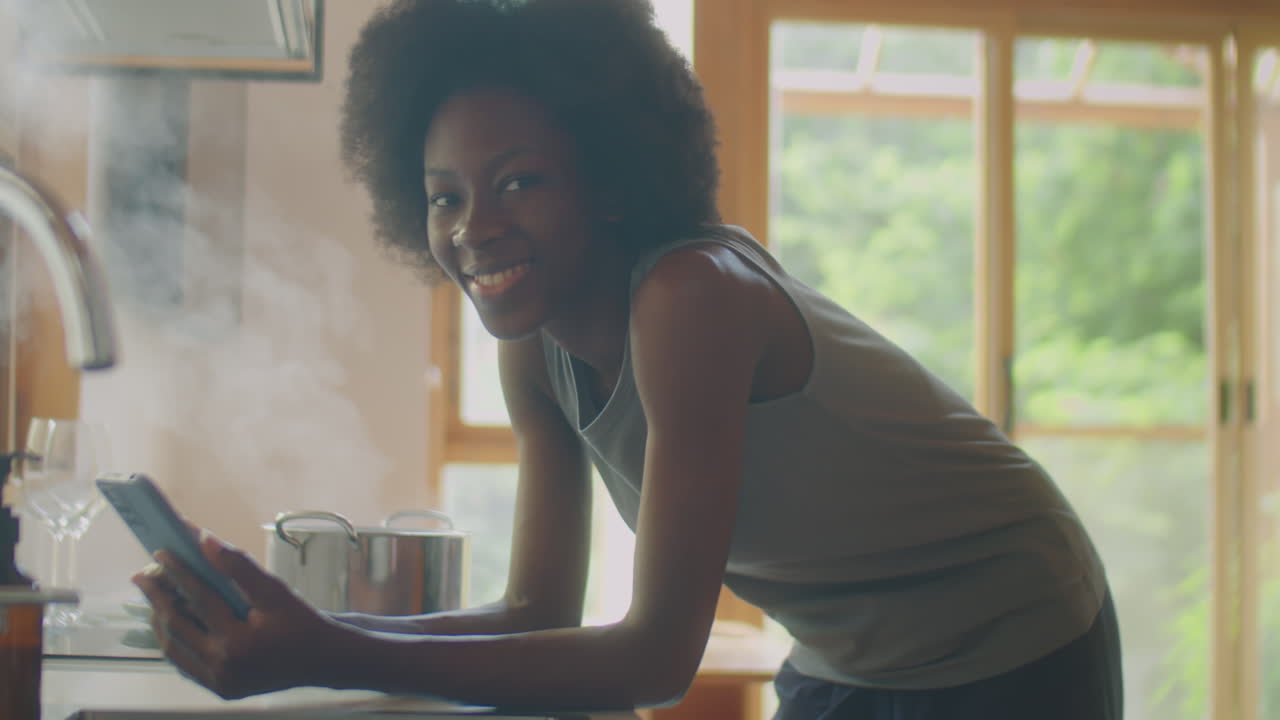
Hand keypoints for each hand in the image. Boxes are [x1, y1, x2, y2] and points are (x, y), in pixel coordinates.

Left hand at [132, 530, 339, 699]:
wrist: (323, 660)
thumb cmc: (301, 622)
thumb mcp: (275, 591)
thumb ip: (238, 566)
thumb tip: (204, 540)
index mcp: (238, 641)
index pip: (198, 598)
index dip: (178, 571)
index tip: (161, 552)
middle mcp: (223, 666)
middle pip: (176, 625)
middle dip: (156, 597)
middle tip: (142, 575)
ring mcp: (219, 681)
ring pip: (174, 649)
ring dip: (159, 621)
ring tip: (153, 598)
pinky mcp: (221, 689)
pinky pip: (186, 665)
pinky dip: (174, 643)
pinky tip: (171, 625)